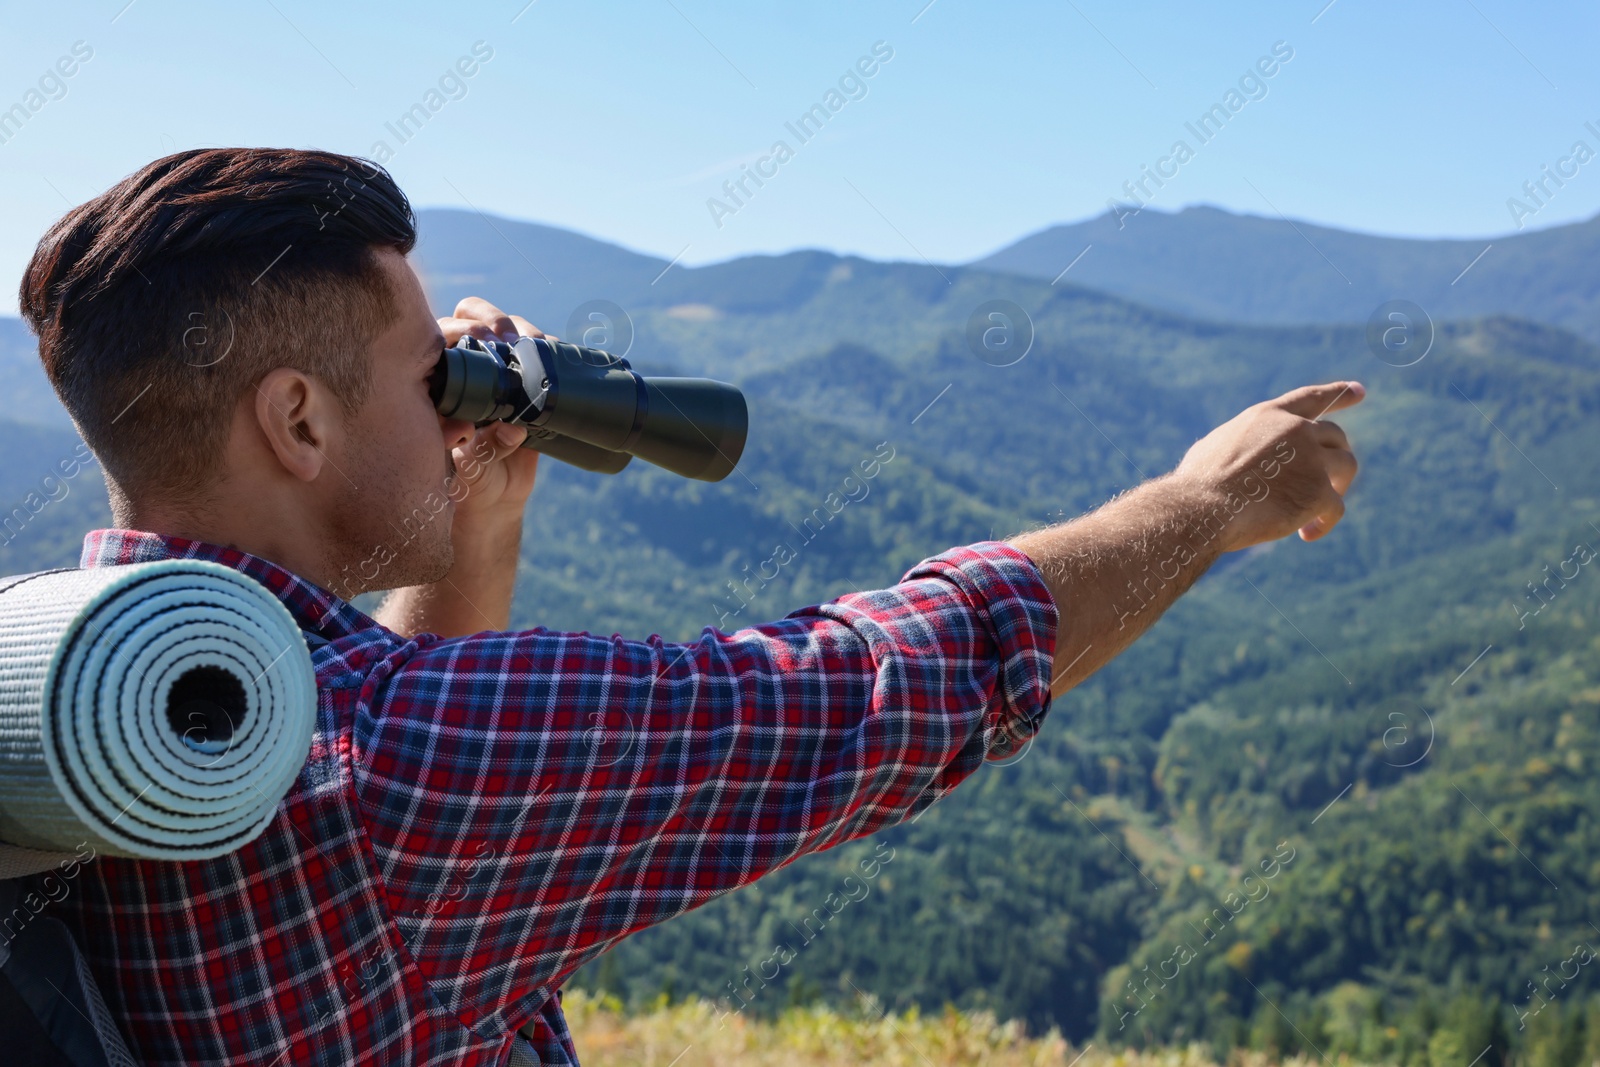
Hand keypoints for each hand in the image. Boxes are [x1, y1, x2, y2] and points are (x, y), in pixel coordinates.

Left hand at [437, 297, 545, 525]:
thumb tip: (513, 428)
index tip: (480, 340)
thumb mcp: (470, 469)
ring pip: (506, 328)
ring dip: (522, 327)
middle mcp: (465, 367)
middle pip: (472, 316)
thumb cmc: (467, 481)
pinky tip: (552, 349)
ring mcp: (498, 371)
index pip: (441, 334)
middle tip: (506, 337)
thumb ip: (485, 450)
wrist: (492, 497)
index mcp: (439, 380)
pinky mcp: (528, 382)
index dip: (459, 328)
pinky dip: (547, 345)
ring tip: (534, 343)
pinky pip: (537, 353)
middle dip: (491, 318)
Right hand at [1171, 380, 1363, 552]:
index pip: (1312, 398)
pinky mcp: (1319, 493)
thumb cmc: (1198, 483)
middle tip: (1331, 481)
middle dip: (1336, 456)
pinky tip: (1306, 534)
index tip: (1359, 390)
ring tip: (1316, 510)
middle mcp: (1297, 431)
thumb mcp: (1214, 447)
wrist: (1202, 507)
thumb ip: (1237, 444)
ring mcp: (1312, 460)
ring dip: (1337, 486)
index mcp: (1270, 416)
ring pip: (1346, 465)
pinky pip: (1335, 508)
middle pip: (1336, 436)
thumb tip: (1235, 454)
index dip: (1338, 393)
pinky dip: (1323, 523)